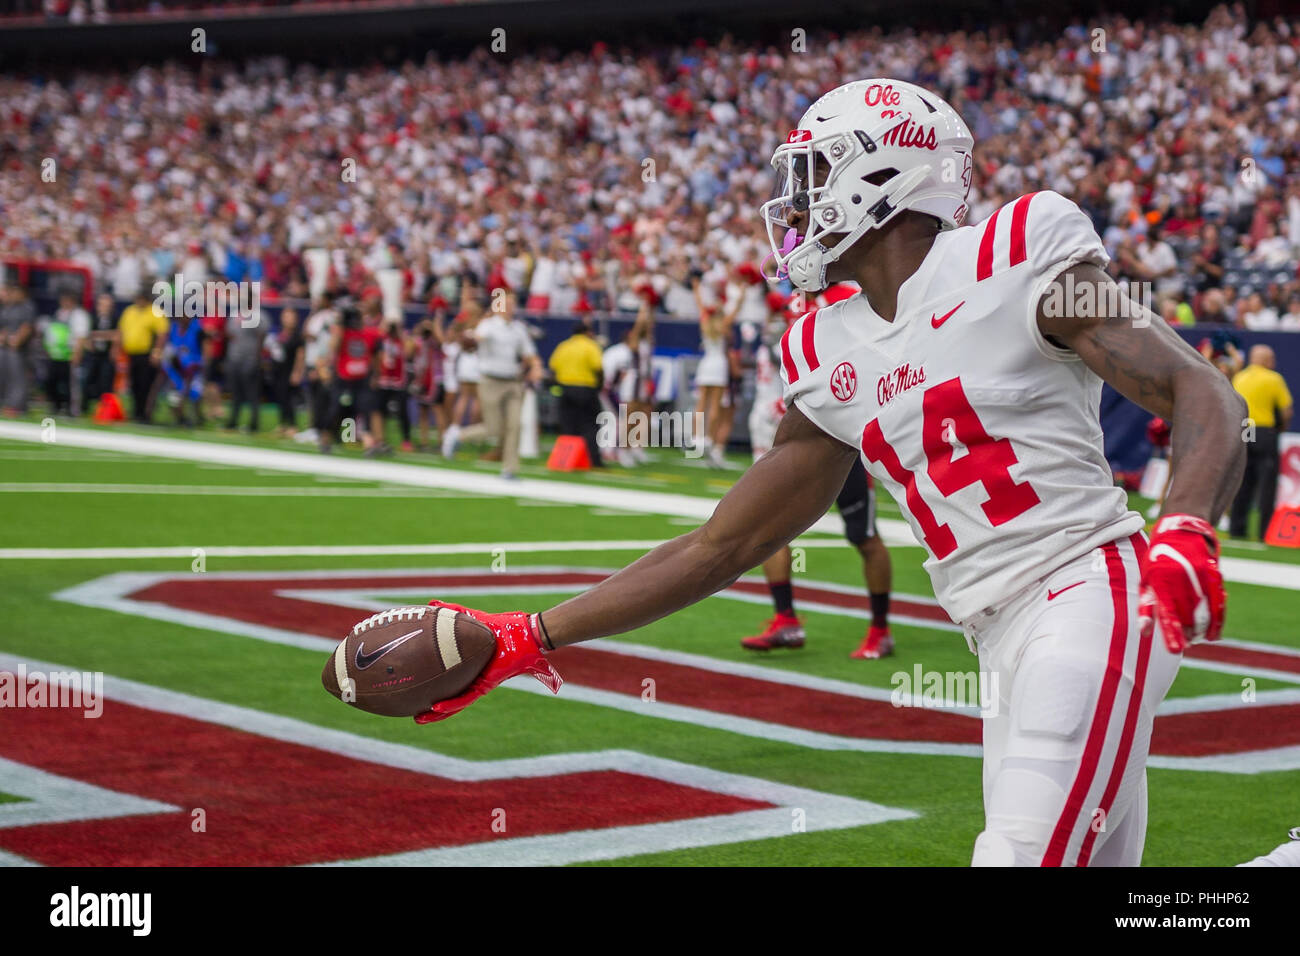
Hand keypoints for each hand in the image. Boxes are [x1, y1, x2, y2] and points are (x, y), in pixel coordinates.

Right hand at [414, 601, 561, 723]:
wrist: (525, 633)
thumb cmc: (504, 626)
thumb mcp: (472, 617)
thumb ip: (452, 611)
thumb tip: (431, 604)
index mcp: (471, 667)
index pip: (448, 679)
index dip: (432, 685)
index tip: (414, 687)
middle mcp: (474, 678)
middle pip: (450, 698)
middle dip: (433, 710)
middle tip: (414, 716)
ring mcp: (480, 683)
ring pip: (456, 704)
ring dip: (438, 714)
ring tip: (420, 719)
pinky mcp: (486, 684)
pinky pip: (466, 698)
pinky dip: (451, 704)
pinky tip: (435, 707)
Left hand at [1138, 514, 1225, 652]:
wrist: (1181, 532)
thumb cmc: (1158, 561)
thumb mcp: (1147, 581)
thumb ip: (1146, 607)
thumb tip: (1143, 632)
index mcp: (1160, 581)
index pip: (1166, 613)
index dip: (1172, 633)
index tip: (1176, 650)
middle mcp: (1179, 579)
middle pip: (1188, 616)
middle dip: (1189, 633)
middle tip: (1187, 642)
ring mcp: (1198, 577)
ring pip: (1204, 612)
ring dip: (1203, 630)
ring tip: (1198, 638)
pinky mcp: (1214, 575)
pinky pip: (1218, 603)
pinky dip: (1218, 621)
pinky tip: (1214, 634)